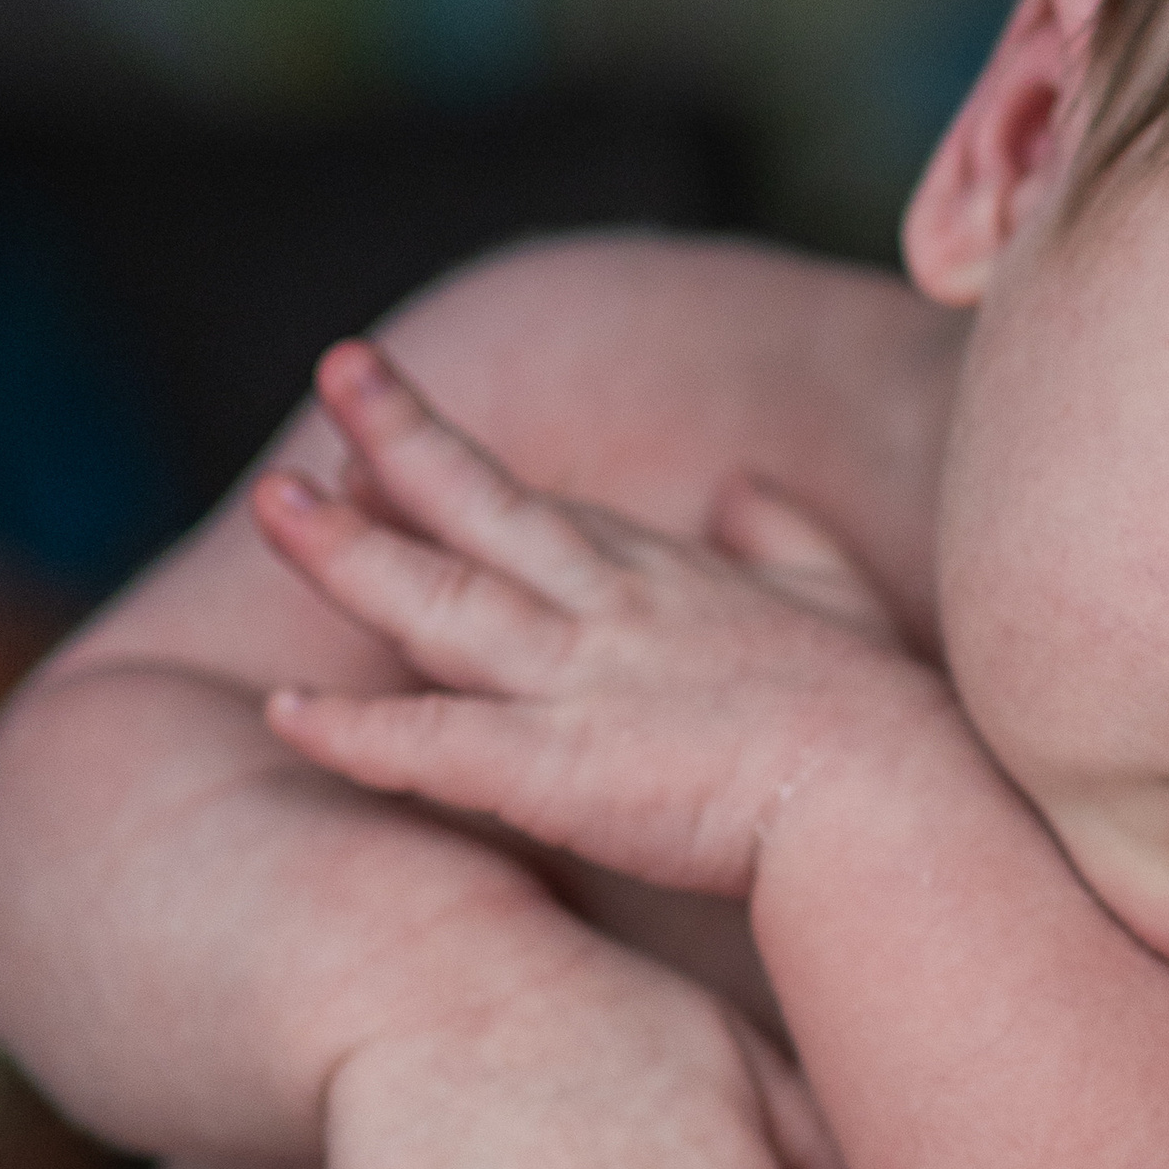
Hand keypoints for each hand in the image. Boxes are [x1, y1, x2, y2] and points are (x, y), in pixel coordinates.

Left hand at [256, 340, 953, 900]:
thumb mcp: (845, 602)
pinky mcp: (559, 767)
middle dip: (401, 438)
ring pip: (438, 601)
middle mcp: (611, 611)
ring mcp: (578, 682)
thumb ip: (791, 540)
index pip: (550, 515)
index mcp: (673, 582)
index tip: (395, 437)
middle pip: (485, 508)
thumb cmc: (889, 728)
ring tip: (272, 504)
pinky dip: (355, 729)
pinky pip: (434, 745)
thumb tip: (748, 485)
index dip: (470, 474)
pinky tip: (283, 711)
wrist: (896, 799)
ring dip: (348, 555)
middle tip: (334, 369)